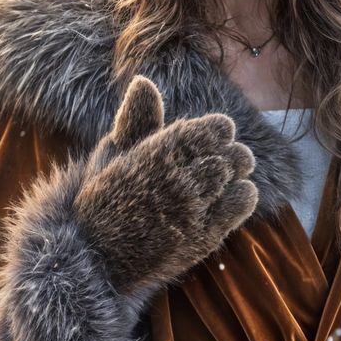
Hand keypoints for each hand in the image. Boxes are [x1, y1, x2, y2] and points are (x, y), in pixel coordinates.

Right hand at [73, 75, 258, 292]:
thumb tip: (145, 83)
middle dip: (232, 152)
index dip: (219, 129)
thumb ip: (136, 120)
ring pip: (234, 176)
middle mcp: (177, 180)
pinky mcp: (202, 237)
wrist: (96, 257)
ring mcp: (192, 209)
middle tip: (230, 157)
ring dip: (238, 172)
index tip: (217, 135)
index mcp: (156, 154)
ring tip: (230, 175)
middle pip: (228, 153)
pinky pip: (239, 206)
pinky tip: (235, 195)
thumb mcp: (112, 156)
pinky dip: (244, 196)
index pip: (210, 130)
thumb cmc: (103, 203)